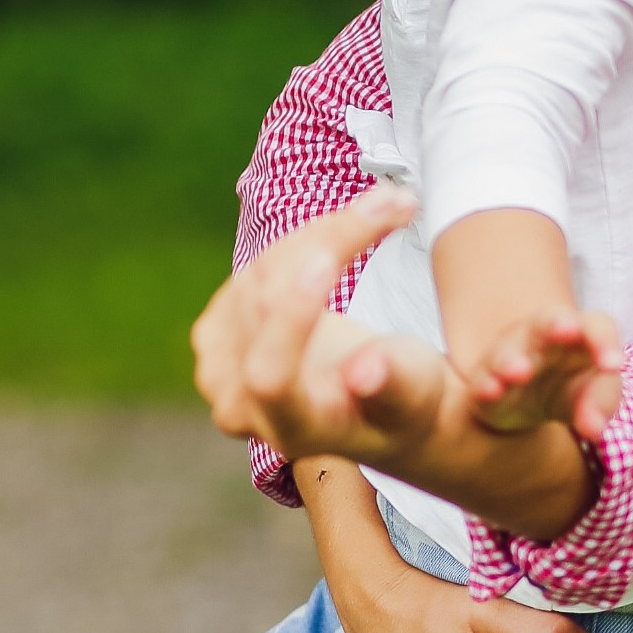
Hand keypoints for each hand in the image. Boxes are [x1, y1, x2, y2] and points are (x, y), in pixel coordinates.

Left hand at [193, 187, 421, 459]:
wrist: (376, 400)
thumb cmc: (405, 399)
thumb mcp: (414, 395)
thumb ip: (391, 385)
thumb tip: (364, 372)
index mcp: (291, 429)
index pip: (270, 376)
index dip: (291, 317)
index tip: (327, 259)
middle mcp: (241, 404)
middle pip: (265, 304)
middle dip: (328, 244)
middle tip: (394, 203)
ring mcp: (219, 365)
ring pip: (261, 273)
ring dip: (325, 234)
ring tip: (388, 207)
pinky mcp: (218, 329)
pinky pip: (256, 266)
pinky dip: (305, 239)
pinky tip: (348, 229)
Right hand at [466, 303, 623, 441]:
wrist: (522, 399)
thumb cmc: (566, 388)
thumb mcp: (589, 394)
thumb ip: (600, 402)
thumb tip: (595, 429)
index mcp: (579, 335)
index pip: (596, 326)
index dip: (605, 340)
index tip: (613, 366)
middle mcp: (542, 337)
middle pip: (549, 320)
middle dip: (557, 323)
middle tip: (566, 328)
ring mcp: (510, 354)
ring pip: (509, 350)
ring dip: (514, 359)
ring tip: (521, 371)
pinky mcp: (485, 380)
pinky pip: (483, 378)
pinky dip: (486, 384)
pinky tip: (491, 390)